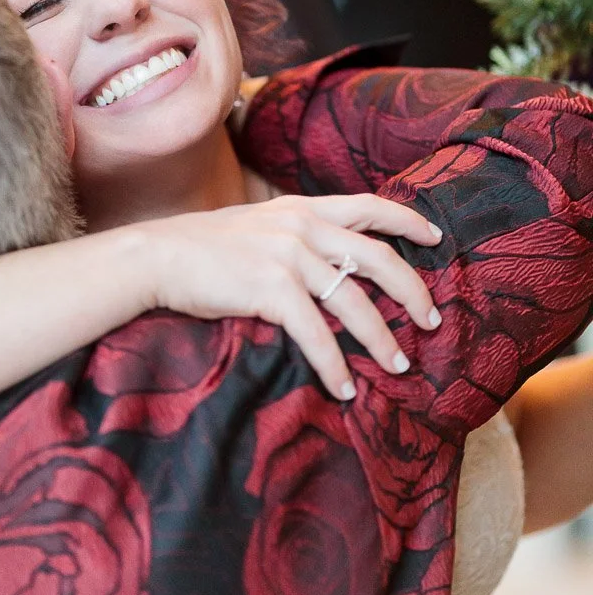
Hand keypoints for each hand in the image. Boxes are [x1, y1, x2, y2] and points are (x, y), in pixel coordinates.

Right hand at [137, 194, 441, 400]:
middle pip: (377, 257)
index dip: (407, 221)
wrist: (158, 255)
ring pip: (354, 302)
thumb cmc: (202, 247)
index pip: (369, 206)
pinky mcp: (271, 288)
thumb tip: (325, 261)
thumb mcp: (256, 225)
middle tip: (431, 320)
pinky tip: (343, 388)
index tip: (436, 238)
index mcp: (301, 208)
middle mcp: (302, 226)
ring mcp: (287, 255)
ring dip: (381, 339)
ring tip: (399, 365)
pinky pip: (316, 334)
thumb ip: (293, 234)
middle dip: (412, 291)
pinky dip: (334, 365)